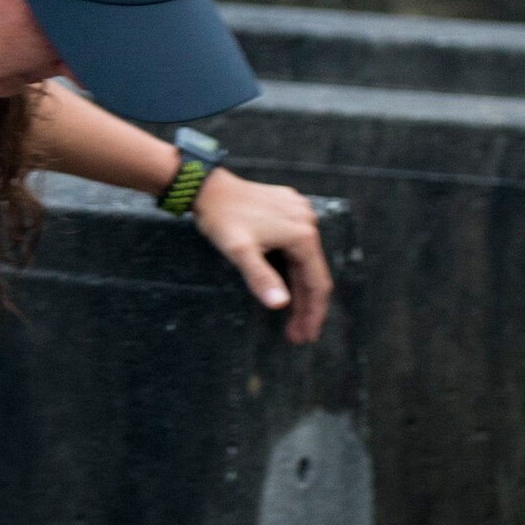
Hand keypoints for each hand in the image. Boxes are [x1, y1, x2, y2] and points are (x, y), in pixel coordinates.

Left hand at [189, 168, 332, 344]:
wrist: (208, 188)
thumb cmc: (221, 219)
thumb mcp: (239, 252)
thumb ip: (260, 278)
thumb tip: (279, 305)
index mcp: (301, 235)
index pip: (315, 283)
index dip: (312, 313)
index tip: (306, 337)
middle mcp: (308, 222)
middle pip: (312, 273)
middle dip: (305, 307)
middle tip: (297, 336)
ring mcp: (300, 213)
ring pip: (305, 260)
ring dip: (299, 289)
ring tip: (292, 319)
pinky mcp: (290, 208)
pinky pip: (298, 245)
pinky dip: (294, 268)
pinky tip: (287, 284)